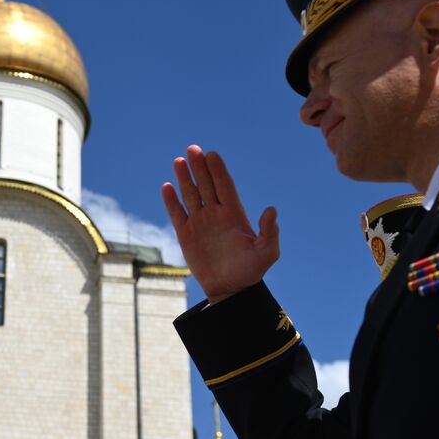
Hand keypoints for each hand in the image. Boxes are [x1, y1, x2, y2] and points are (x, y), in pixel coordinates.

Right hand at [161, 145, 279, 303]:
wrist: (229, 289)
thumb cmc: (250, 272)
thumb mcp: (267, 253)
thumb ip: (270, 232)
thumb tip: (271, 209)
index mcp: (234, 214)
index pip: (225, 186)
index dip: (219, 170)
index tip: (212, 155)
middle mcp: (216, 214)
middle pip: (206, 185)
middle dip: (200, 167)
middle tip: (193, 148)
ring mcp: (200, 222)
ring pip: (191, 195)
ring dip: (185, 178)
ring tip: (179, 160)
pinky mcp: (186, 234)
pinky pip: (177, 214)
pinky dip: (171, 201)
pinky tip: (167, 187)